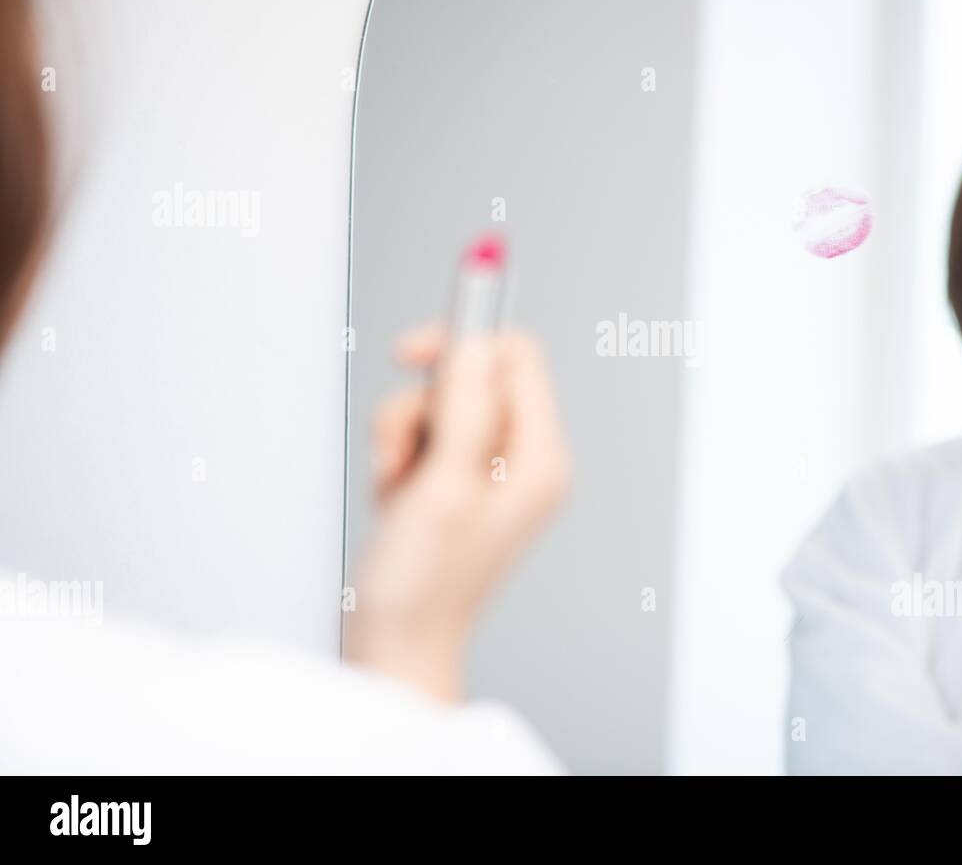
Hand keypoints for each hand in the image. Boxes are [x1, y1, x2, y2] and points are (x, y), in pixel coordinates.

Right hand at [345, 326, 570, 701]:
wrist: (396, 644)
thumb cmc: (423, 587)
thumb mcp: (443, 486)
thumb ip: (464, 408)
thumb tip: (476, 343)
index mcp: (540, 459)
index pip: (517, 358)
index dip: (465, 344)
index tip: (413, 355)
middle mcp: (523, 461)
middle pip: (472, 377)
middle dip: (421, 405)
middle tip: (405, 452)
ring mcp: (489, 472)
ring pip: (439, 404)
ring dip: (403, 435)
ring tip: (397, 488)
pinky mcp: (456, 481)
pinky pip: (424, 435)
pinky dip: (399, 457)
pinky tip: (395, 499)